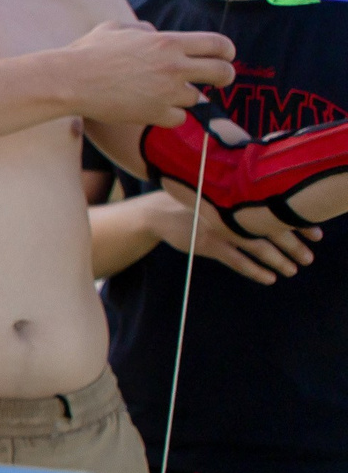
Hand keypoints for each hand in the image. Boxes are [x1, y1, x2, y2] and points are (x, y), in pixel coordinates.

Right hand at [63, 21, 234, 125]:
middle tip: (219, 80)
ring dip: (183, 97)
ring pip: (196, 98)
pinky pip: (178, 117)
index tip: (226, 57)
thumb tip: (154, 32)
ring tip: (161, 94)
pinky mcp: (156, 114)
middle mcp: (174, 66)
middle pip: (222, 73)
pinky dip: (168, 115)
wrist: (70, 80)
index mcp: (168, 41)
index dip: (227, 51)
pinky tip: (151, 108)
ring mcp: (167, 92)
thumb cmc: (88, 52)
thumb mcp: (116, 28)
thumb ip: (143, 28)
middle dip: (225, 77)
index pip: (218, 44)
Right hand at [150, 180, 320, 283]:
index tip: (316, 234)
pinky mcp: (207, 244)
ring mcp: (220, 228)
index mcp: (238, 197)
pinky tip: (268, 278)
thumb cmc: (192, 204)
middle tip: (309, 258)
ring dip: (277, 260)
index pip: (276, 210)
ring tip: (292, 271)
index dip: (297, 223)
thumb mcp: (219, 194)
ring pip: (256, 246)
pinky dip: (254, 270)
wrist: (157, 212)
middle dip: (292, 245)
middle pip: (270, 229)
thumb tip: (272, 211)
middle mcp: (232, 211)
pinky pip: (236, 260)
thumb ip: (241, 200)